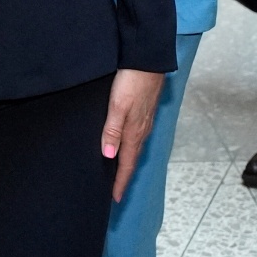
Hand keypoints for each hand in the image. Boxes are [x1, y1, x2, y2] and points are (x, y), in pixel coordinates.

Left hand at [103, 68, 164, 200]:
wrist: (148, 58)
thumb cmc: (132, 80)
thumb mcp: (118, 106)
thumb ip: (112, 131)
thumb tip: (108, 156)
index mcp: (134, 131)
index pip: (126, 164)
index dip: (120, 182)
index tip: (115, 198)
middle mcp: (142, 129)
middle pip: (132, 158)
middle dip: (124, 175)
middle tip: (116, 189)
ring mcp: (145, 119)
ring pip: (135, 147)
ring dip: (128, 161)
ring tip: (119, 171)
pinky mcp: (145, 109)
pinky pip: (138, 135)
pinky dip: (131, 145)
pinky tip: (126, 142)